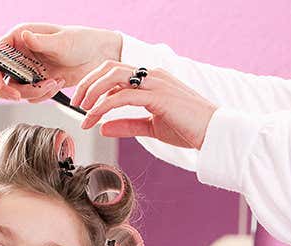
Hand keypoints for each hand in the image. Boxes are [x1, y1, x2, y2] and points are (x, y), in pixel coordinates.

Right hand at [0, 24, 121, 102]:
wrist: (97, 57)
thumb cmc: (81, 41)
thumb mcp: (62, 42)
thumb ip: (41, 41)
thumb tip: (25, 36)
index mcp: (19, 37)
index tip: (6, 87)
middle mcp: (19, 53)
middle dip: (7, 90)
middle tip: (20, 95)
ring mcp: (26, 69)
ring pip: (14, 90)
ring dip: (33, 93)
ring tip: (54, 83)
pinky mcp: (36, 82)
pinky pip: (30, 96)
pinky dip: (42, 95)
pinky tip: (58, 83)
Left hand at [76, 64, 218, 149]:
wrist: (214, 132)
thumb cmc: (189, 128)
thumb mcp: (152, 127)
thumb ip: (127, 125)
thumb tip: (103, 128)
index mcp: (151, 79)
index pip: (115, 72)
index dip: (94, 85)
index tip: (82, 104)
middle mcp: (151, 75)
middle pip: (109, 67)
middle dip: (88, 83)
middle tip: (76, 104)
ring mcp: (155, 83)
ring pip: (113, 76)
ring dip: (92, 92)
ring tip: (82, 111)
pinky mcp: (157, 96)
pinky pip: (122, 96)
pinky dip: (103, 107)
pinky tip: (94, 119)